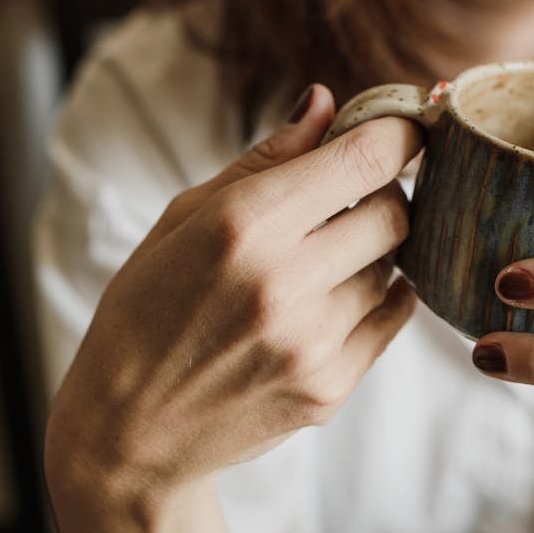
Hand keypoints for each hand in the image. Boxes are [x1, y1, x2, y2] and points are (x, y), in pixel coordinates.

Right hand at [45, 84, 420, 518]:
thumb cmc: (147, 310)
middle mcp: (284, 282)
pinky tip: (337, 297)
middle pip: (395, 212)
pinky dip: (378, 298)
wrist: (130, 431)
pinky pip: (392, 318)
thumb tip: (324, 102)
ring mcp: (312, 342)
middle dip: (385, 195)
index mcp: (242, 225)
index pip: (364, 160)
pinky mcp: (331, 387)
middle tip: (353, 201)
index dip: (398, 136)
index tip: (403, 132)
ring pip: (395, 268)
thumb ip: (264, 159)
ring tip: (322, 262)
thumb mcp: (183, 219)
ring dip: (374, 253)